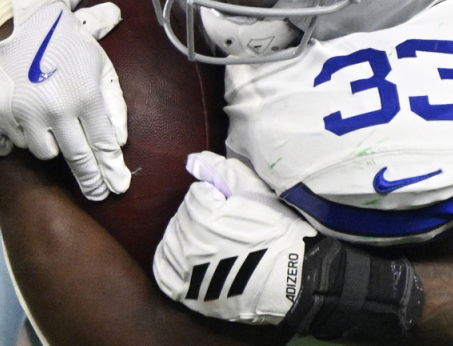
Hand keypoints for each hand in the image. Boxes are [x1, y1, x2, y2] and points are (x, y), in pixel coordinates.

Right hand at [0, 0, 136, 200]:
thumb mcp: (102, 69)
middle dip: (91, 181)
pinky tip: (39, 122)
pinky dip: (33, 136)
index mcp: (86, 96)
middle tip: (99, 194)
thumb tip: (117, 143)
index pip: (102, 144)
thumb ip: (114, 106)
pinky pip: (22, 140)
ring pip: (46, 153)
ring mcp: (27, 112)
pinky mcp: (4, 112)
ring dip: (58, 150)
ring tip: (64, 137)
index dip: (112, 169)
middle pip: (77, 158)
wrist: (26, 23)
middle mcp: (57, 108)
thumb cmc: (71, 46)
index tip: (118, 186)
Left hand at [154, 152, 316, 324]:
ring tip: (210, 238)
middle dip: (199, 212)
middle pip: (182, 215)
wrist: (289, 279)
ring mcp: (185, 269)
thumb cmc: (276, 232)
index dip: (214, 194)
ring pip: (171, 239)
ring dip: (185, 233)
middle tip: (224, 221)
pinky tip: (182, 257)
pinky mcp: (186, 292)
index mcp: (204, 213)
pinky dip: (168, 260)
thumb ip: (222, 171)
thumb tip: (193, 159)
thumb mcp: (256, 192)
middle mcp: (189, 241)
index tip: (230, 203)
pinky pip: (163, 272)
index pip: (195, 193)